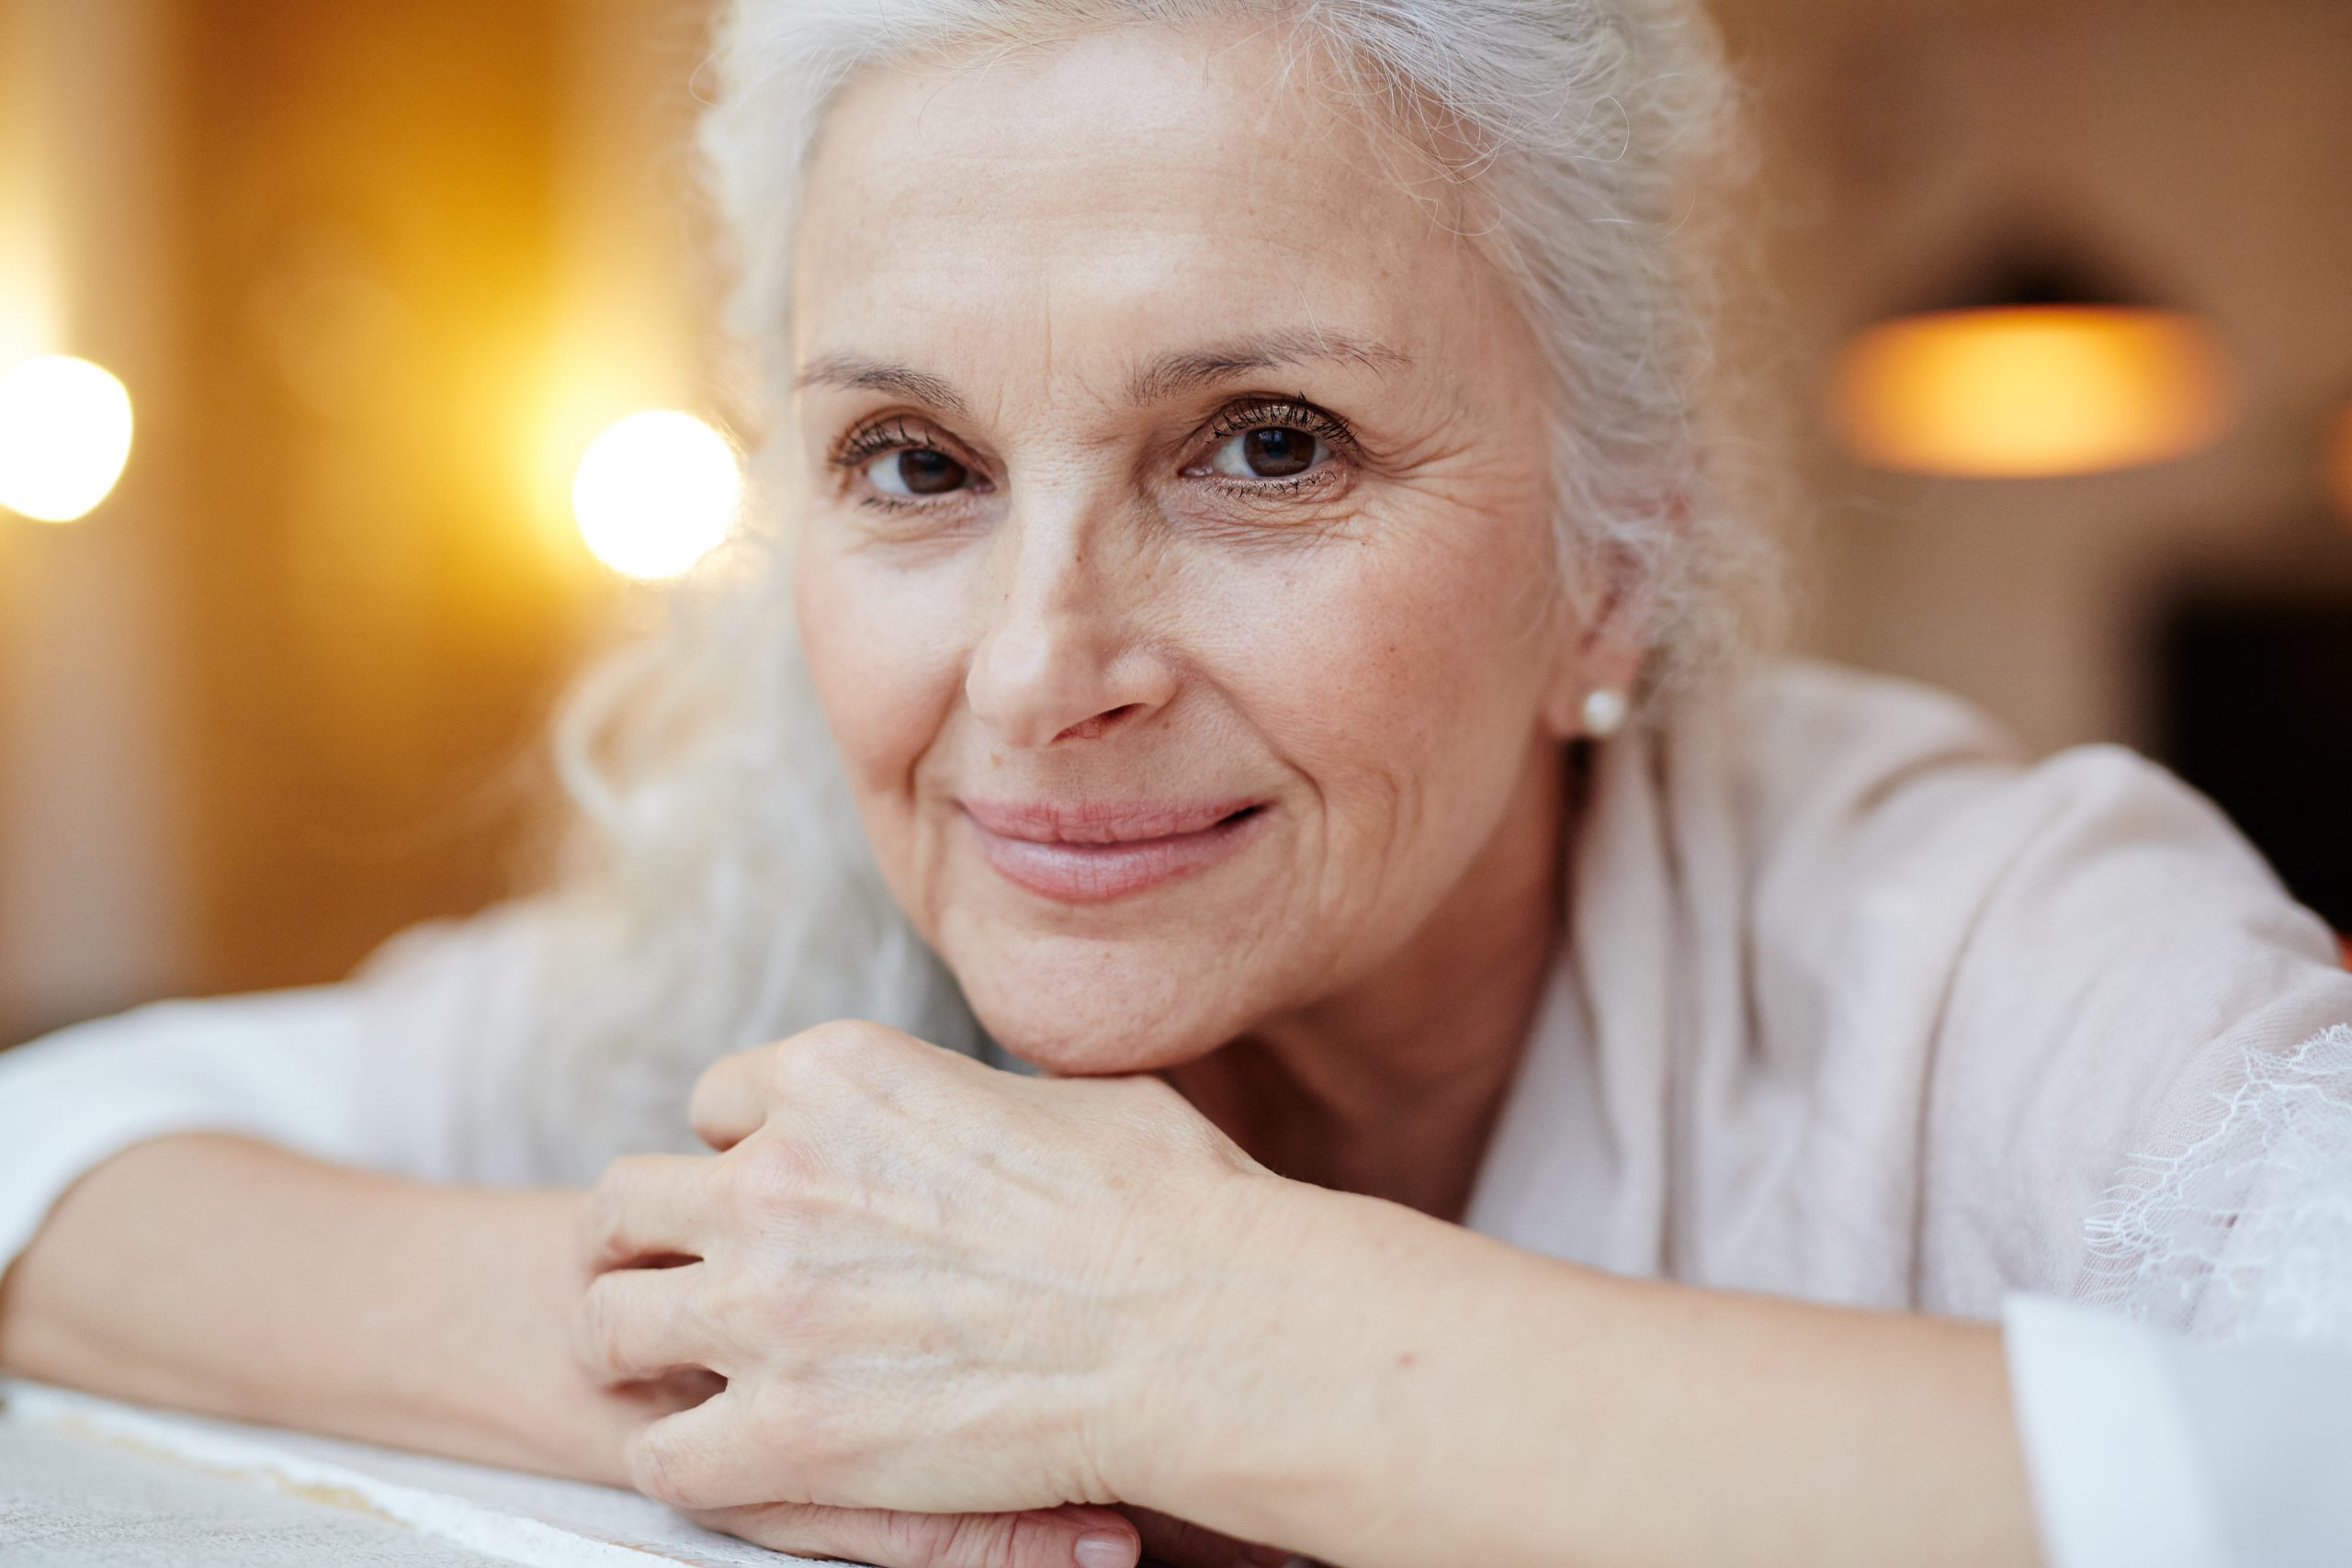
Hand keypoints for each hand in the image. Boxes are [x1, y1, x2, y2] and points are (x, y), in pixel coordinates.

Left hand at [574, 1021, 1289, 1565]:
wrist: (1199, 1325)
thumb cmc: (1167, 1205)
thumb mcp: (1062, 1090)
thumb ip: (977, 1096)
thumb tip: (987, 1113)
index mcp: (840, 1076)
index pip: (717, 1101)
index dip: (740, 1152)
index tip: (773, 1196)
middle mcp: (778, 1176)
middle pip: (625, 1199)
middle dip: (646, 1243)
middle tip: (685, 1284)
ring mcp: (766, 1306)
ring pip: (607, 1321)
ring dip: (642, 1348)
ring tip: (686, 1378)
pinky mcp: (784, 1433)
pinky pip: (661, 1455)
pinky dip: (687, 1461)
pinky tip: (736, 1459)